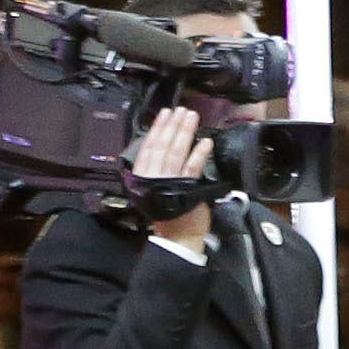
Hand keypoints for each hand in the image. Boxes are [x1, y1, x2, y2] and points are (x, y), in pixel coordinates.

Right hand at [131, 103, 215, 248]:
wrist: (177, 237)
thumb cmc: (168, 213)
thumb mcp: (154, 187)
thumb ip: (156, 168)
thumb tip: (165, 144)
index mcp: (142, 175)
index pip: (149, 146)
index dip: (158, 128)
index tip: (166, 113)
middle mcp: (152, 177)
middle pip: (163, 146)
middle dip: (173, 125)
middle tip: (182, 110)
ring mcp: (169, 182)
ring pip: (176, 152)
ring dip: (185, 133)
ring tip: (192, 117)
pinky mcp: (186, 190)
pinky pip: (193, 168)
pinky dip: (199, 153)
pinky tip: (206, 141)